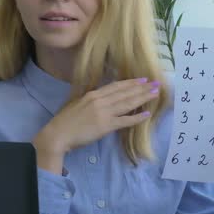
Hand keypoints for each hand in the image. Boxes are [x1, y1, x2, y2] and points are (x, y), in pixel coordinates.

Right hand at [32, 78, 159, 172]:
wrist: (58, 133)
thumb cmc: (65, 120)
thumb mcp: (78, 103)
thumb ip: (90, 100)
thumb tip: (101, 97)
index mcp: (93, 94)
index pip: (116, 86)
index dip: (130, 83)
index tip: (142, 80)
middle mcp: (100, 100)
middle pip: (125, 92)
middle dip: (142, 88)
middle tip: (156, 83)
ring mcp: (103, 112)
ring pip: (127, 103)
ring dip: (143, 98)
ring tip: (155, 94)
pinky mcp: (105, 126)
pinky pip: (124, 121)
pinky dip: (136, 118)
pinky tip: (146, 115)